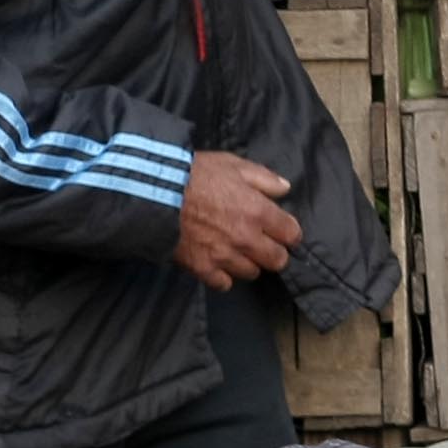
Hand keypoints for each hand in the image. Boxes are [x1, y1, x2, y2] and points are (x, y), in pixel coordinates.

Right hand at [175, 151, 298, 289]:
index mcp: (258, 211)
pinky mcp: (203, 268)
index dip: (289, 233)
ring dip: (248, 263)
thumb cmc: (194, 173)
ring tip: (237, 252)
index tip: (282, 231)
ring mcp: (225, 256)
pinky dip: (223, 276)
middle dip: (274, 253)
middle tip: (263, 244)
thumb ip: (263, 177)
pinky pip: (223, 284)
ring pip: (251, 273)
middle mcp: (247, 238)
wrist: (155, 192)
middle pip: (277, 261)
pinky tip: (217, 264)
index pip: (291, 234)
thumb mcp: (232, 164)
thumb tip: (285, 188)